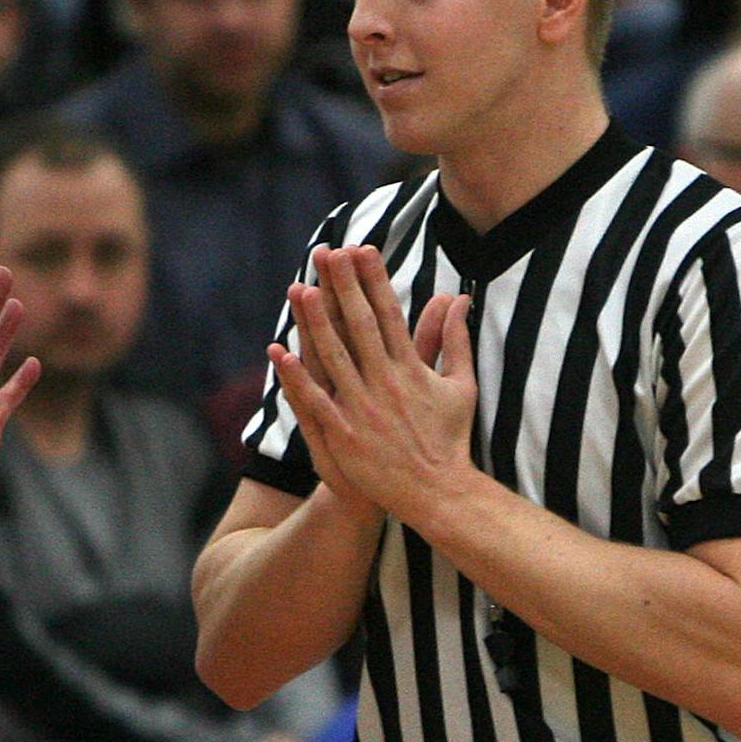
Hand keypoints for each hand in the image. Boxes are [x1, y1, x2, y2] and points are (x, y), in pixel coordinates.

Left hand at [271, 245, 474, 513]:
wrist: (438, 493)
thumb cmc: (449, 438)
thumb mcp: (460, 386)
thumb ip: (454, 340)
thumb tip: (458, 299)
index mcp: (411, 369)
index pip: (389, 314)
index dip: (374, 280)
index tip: (362, 249)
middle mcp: (386, 383)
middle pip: (358, 326)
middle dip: (343, 287)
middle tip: (328, 253)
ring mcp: (363, 409)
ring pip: (334, 357)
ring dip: (316, 323)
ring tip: (301, 289)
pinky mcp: (345, 435)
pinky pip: (316, 401)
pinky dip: (298, 377)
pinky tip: (280, 353)